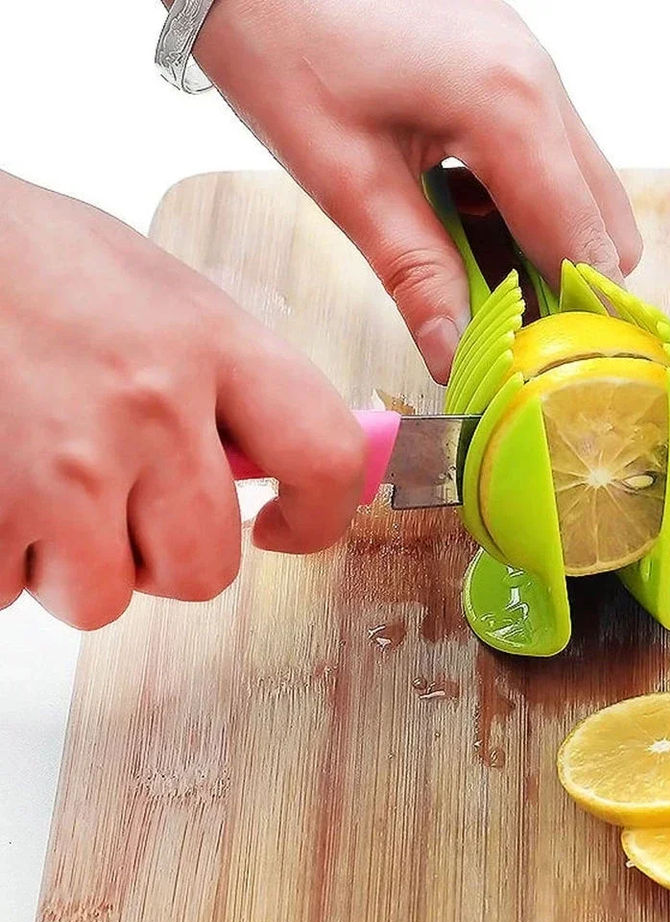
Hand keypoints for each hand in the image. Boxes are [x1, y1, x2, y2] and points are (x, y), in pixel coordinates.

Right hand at [0, 172, 364, 629]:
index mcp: (210, 341)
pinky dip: (2, 558)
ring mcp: (67, 465)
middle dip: (166, 561)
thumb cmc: (31, 262)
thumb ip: (224, 381)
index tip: (283, 527)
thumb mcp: (158, 295)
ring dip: (74, 566)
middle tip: (130, 514)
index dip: (318, 517)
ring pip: (103, 599)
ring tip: (43, 490)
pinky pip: (9, 591)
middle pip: (206, 570)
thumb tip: (265, 460)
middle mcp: (151, 407)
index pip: (324, 456)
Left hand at [195, 0, 641, 381]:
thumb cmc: (287, 44)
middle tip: (503, 330)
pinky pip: (548, 157)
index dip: (569, 318)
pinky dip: (522, 208)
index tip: (541, 369)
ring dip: (542, 247)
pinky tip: (463, 223)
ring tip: (472, 279)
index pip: (581, 242)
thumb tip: (458, 355)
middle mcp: (542, 82)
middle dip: (564, 286)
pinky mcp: (509, 67)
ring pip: (582, 190)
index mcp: (511, 108)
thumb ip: (415, 274)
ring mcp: (531, 68)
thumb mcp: (347, 179)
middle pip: (603, 220)